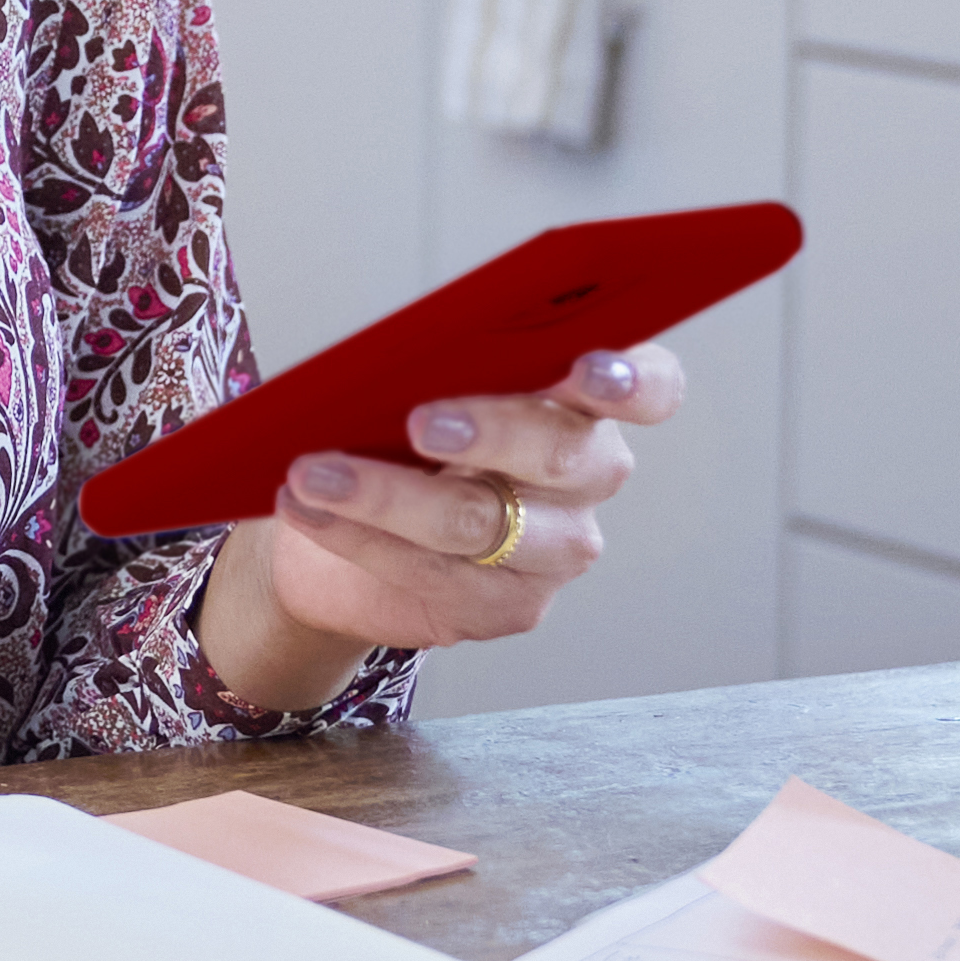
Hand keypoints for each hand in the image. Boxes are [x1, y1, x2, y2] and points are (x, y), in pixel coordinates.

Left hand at [196, 346, 686, 710]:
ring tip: (313, 472)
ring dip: (389, 496)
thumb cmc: (396, 430)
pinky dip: (359, 539)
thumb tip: (409, 352)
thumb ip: (443, 363)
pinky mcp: (508, 608)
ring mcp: (554, 550)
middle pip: (561, 454)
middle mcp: (589, 476)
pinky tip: (308, 510)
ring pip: (484, 524)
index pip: (651, 385)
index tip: (585, 365)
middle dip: (488, 432)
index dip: (630, 379)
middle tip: (418, 421)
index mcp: (588, 400)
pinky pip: (436, 577)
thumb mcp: (420, 381)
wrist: (346, 527)